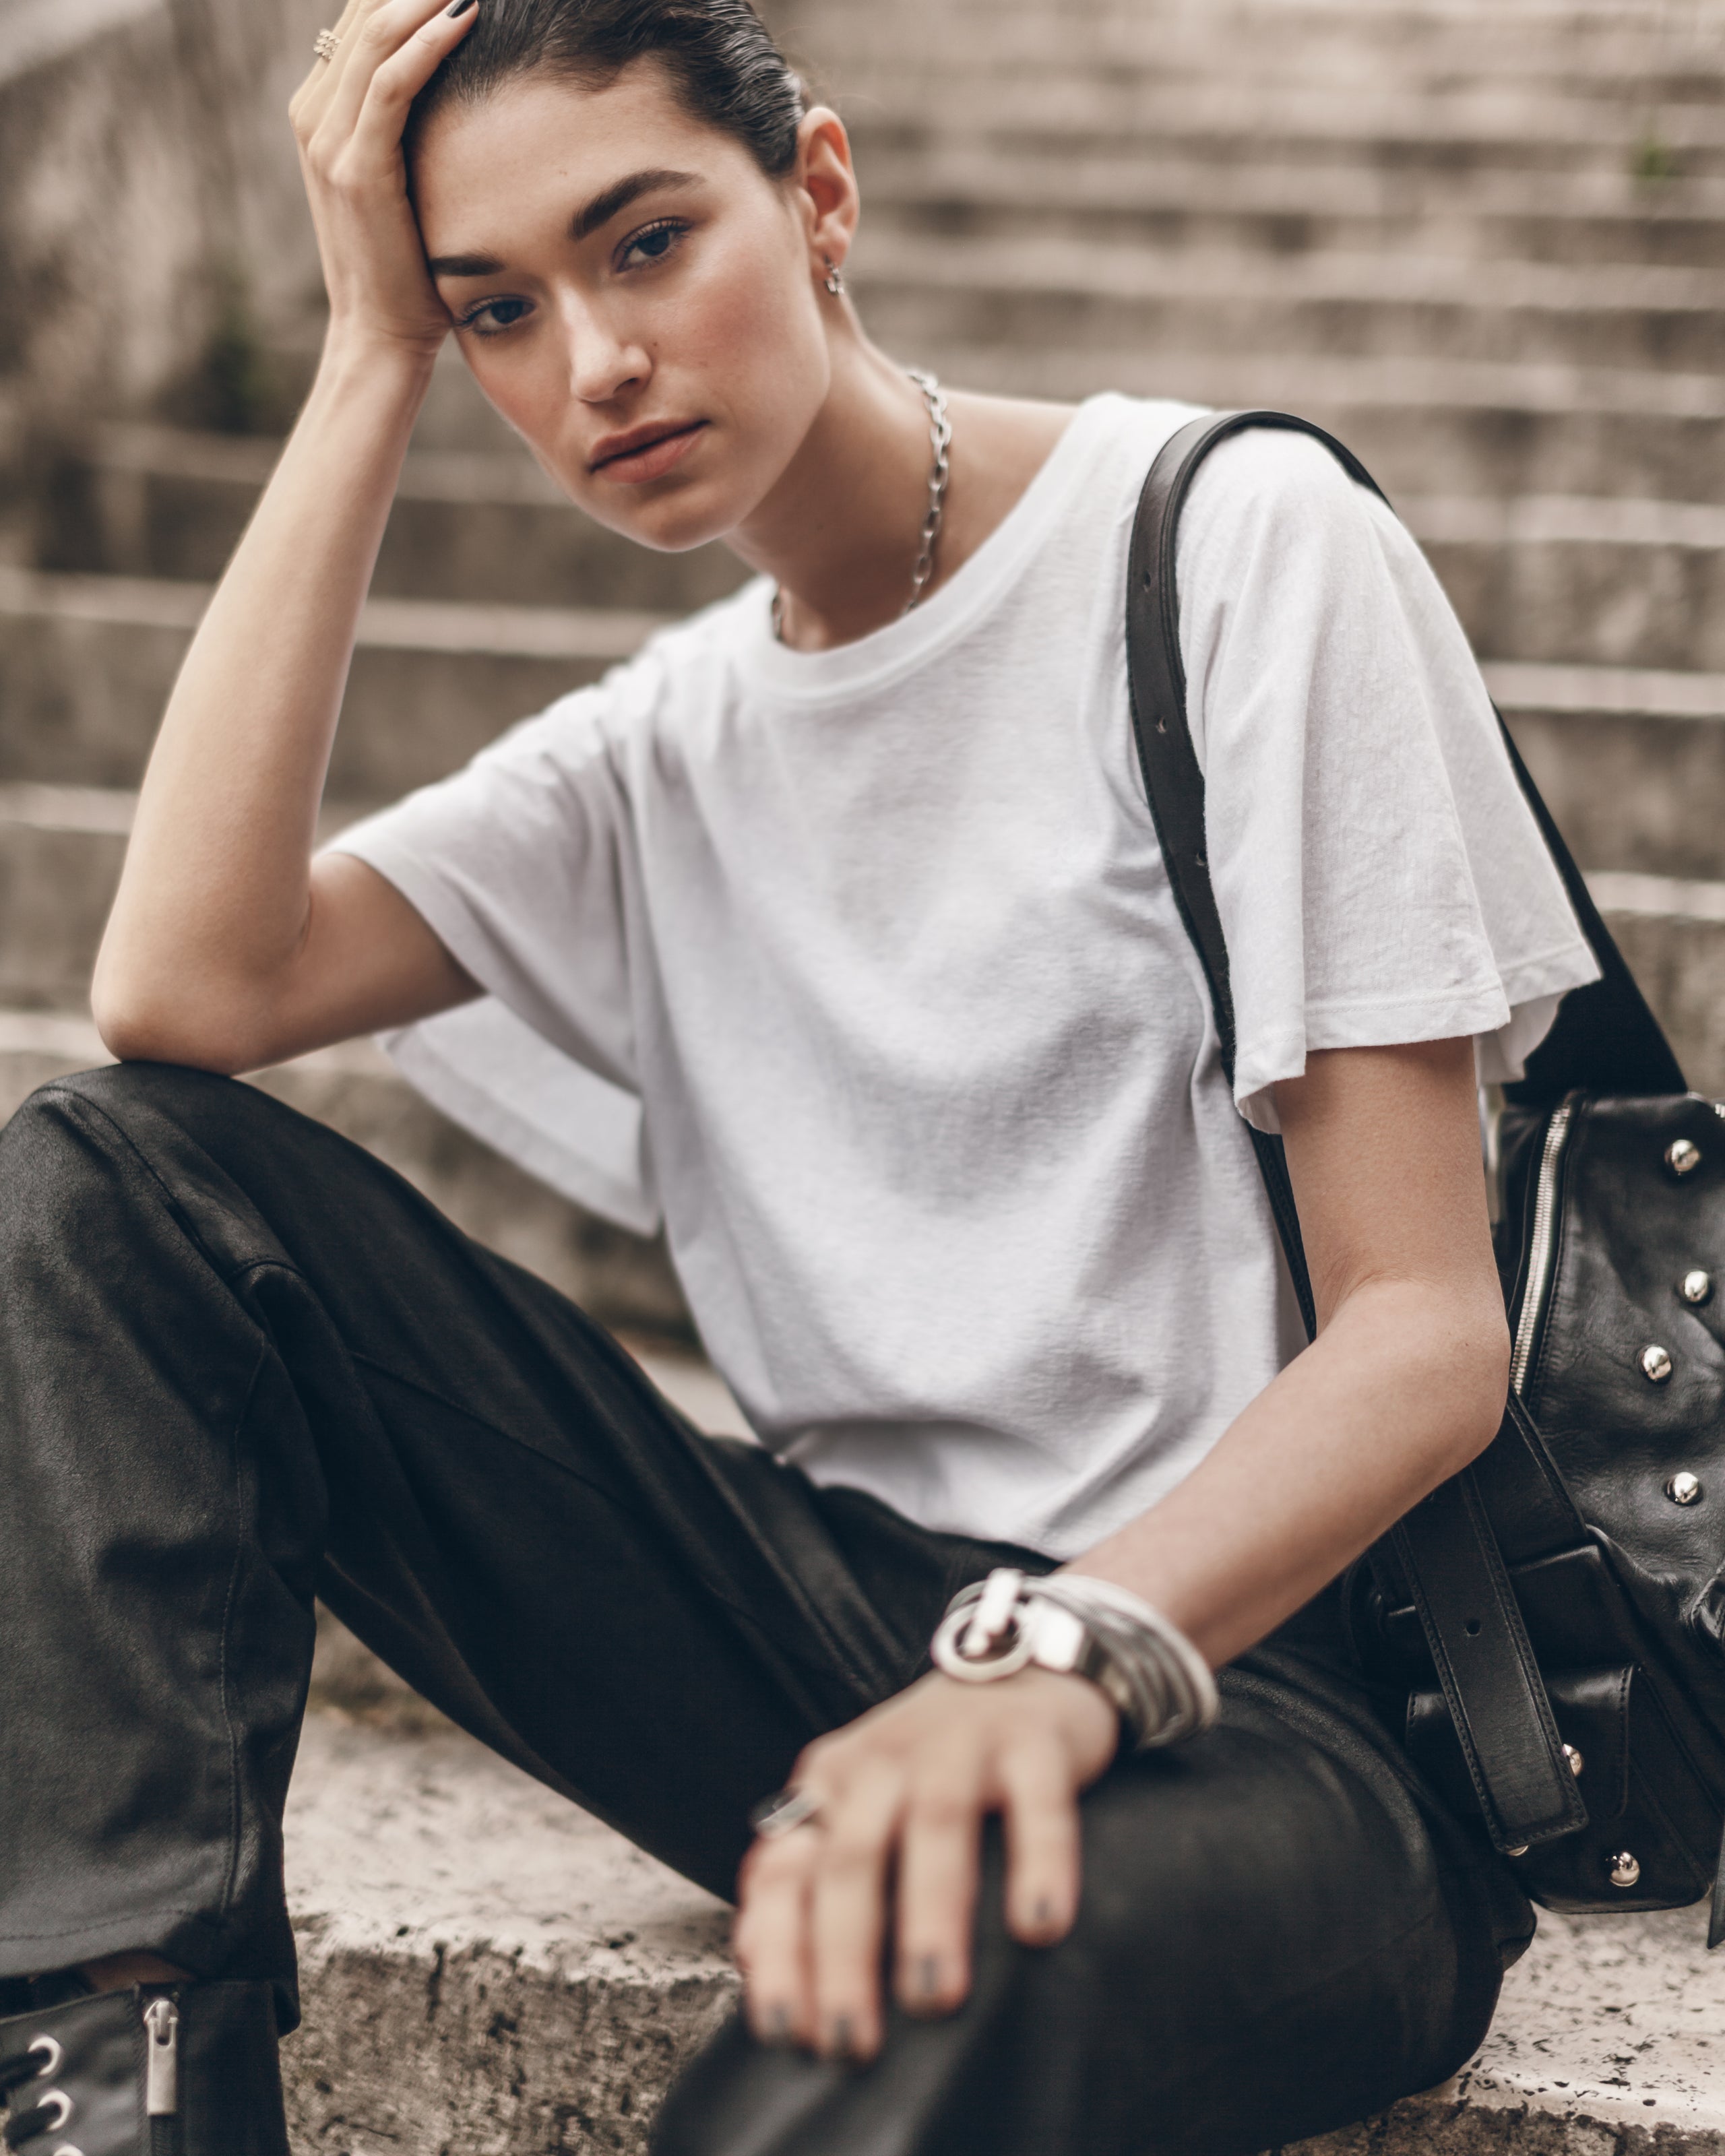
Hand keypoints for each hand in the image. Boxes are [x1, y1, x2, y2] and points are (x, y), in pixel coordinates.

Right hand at [288, 0, 479, 361]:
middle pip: (363, 8)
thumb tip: (450, 81)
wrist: (381, 333)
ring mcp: (326, 140)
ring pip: (373, 33)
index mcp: (321, 111)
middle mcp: (313, 114)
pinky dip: (428, 43)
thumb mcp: (402, 181)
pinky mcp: (356, 169)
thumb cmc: (408, 266)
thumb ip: (407, 128)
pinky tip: (465, 15)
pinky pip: (389, 84)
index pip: (360, 14)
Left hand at [733, 1666, 1118, 2061]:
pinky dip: (1037, 1862)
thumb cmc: (929, 1767)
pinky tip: (1039, 1926)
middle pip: (853, 1856)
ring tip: (932, 1998)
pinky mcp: (1033, 1743)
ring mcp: (961, 1746)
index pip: (789, 1869)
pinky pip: (1037, 1802)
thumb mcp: (855, 1808)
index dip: (780, 1951)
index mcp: (831, 1783)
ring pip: (934, 1825)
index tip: (788, 2033)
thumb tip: (753, 1960)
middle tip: (854, 2041)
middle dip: (845, 1954)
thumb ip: (807, 1876)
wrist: (1020, 1672)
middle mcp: (886, 1760)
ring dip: (928, 1915)